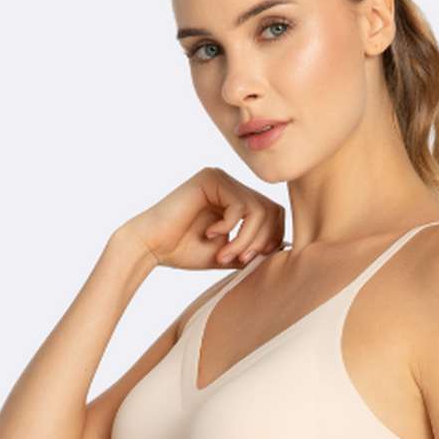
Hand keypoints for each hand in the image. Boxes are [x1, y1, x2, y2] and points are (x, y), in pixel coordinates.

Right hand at [115, 166, 285, 270]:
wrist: (151, 247)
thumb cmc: (185, 252)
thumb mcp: (230, 253)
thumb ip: (254, 248)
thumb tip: (287, 248)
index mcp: (238, 200)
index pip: (275, 215)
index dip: (271, 240)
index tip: (250, 260)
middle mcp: (232, 185)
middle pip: (272, 210)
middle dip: (260, 242)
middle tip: (239, 260)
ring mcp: (222, 179)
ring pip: (259, 209)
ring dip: (246, 239)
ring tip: (225, 255)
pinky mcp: (211, 178)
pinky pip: (240, 205)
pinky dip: (229, 228)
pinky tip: (211, 235)